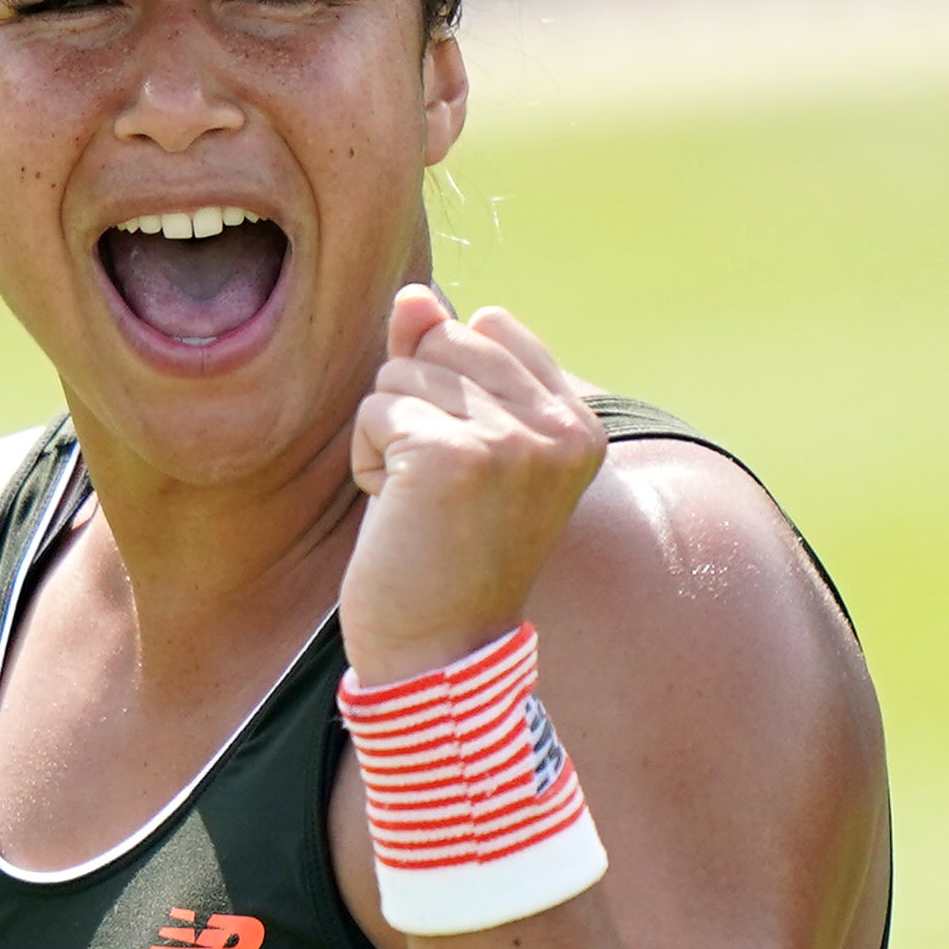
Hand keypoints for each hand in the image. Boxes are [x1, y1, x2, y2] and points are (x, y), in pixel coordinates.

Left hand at [342, 287, 606, 682]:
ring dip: (389, 438)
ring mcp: (511, 440)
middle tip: (439, 489)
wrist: (440, 652)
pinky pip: (375, 412)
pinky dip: (369, 461)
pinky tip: (398, 514)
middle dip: (415, 407)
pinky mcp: (452, 456)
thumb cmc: (445, 551)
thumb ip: (444, 363)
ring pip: (401, 374)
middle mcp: (558, 427)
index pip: (488, 326)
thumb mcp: (461, 444)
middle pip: (441, 341)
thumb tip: (415, 296)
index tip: (468, 464)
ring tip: (421, 504)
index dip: (450, 385)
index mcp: (580, 423)